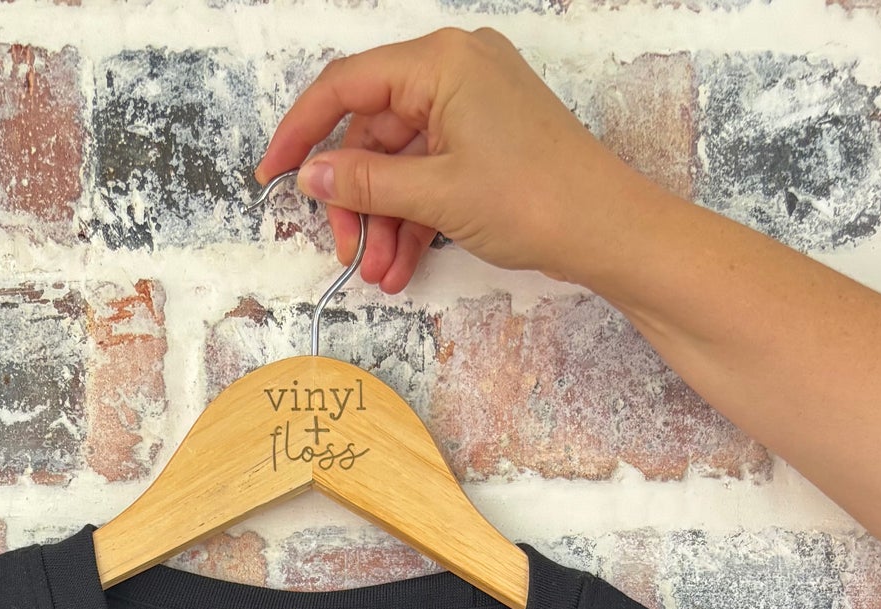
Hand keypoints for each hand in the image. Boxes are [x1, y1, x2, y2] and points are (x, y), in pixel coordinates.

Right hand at [257, 28, 629, 297]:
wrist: (607, 230)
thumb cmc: (536, 198)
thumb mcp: (436, 194)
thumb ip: (367, 184)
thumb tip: (312, 176)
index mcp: (441, 62)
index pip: (347, 85)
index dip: (302, 131)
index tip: (272, 174)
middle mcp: (455, 71)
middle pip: (373, 131)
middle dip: (354, 198)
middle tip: (343, 250)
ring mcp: (473, 104)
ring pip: (400, 160)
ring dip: (382, 220)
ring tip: (377, 273)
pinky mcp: (486, 138)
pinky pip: (430, 171)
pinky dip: (412, 216)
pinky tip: (401, 264)